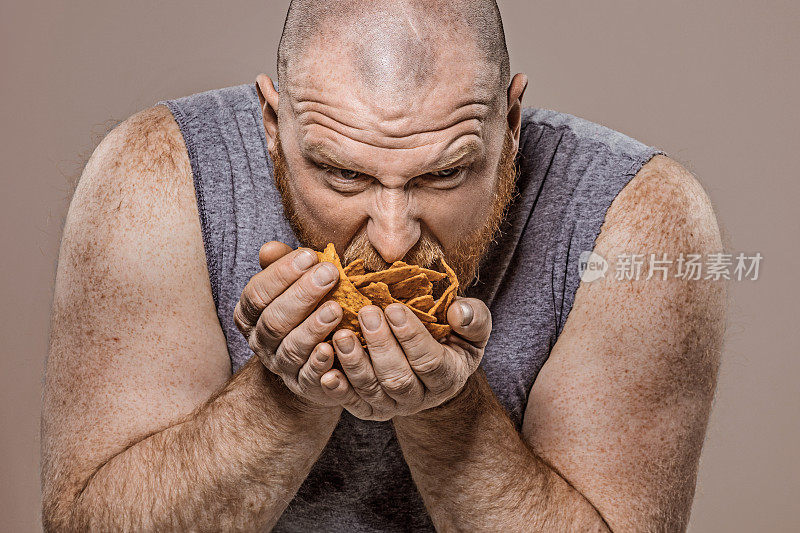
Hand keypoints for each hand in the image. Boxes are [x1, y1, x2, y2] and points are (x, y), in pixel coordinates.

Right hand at [233, 241, 344, 409]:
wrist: (315, 361)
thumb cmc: (305, 310)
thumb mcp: (293, 285)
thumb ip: (283, 266)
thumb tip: (270, 248)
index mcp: (251, 315)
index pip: (257, 294)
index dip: (281, 274)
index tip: (310, 256)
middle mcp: (261, 342)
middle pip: (274, 321)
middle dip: (302, 295)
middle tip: (329, 274)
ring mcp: (281, 367)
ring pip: (291, 349)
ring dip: (313, 328)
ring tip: (336, 309)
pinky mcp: (305, 386)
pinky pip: (309, 377)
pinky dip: (319, 364)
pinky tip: (332, 348)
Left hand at [318, 298, 490, 420]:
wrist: (433, 369)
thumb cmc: (452, 338)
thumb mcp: (472, 328)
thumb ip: (474, 318)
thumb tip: (459, 311)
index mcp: (447, 377)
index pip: (430, 361)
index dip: (411, 337)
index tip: (393, 308)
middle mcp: (419, 398)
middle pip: (398, 379)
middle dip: (380, 346)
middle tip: (366, 312)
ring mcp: (391, 407)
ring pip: (372, 391)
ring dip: (354, 364)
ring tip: (340, 335)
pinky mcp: (368, 409)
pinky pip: (352, 403)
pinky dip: (337, 390)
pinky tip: (325, 370)